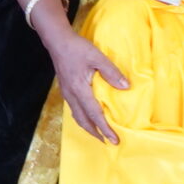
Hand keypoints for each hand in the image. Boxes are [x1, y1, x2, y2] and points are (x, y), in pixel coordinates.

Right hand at [46, 29, 129, 144]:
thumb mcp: (97, 57)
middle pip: (83, 121)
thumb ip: (111, 72)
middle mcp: (71, 95)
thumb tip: (126, 87)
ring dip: (88, 127)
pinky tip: (89, 116)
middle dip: (96, 133)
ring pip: (77, 116)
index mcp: (80, 89)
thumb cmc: (77, 48)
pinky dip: (83, 117)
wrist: (57, 42)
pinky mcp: (66, 89)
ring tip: (99, 133)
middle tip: (108, 141)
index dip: (105, 128)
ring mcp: (67, 93)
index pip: (94, 114)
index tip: (114, 140)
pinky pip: (74, 109)